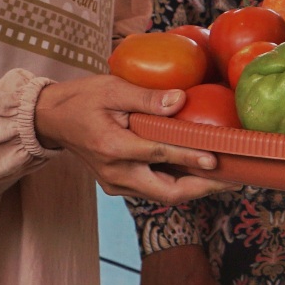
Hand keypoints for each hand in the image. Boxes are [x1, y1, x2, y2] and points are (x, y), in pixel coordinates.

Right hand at [34, 76, 230, 205]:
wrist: (53, 120)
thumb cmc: (82, 99)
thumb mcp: (111, 89)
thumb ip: (146, 98)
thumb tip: (181, 100)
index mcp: (113, 147)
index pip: (158, 155)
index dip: (189, 157)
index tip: (215, 159)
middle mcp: (115, 173)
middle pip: (166, 193)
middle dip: (201, 188)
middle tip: (232, 179)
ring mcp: (116, 183)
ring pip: (162, 195)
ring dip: (193, 189)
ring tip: (223, 178)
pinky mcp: (118, 185)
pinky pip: (153, 190)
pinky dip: (177, 184)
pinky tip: (197, 173)